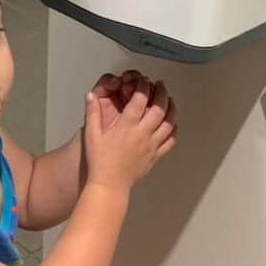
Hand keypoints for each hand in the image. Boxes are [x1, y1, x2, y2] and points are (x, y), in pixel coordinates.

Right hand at [83, 75, 177, 192]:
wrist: (109, 184)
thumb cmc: (99, 161)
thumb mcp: (91, 135)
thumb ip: (92, 113)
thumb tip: (90, 95)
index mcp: (126, 127)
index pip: (140, 100)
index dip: (143, 86)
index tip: (143, 80)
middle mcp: (142, 134)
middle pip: (159, 108)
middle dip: (162, 92)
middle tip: (160, 84)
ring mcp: (151, 145)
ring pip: (169, 123)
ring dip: (171, 108)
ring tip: (170, 100)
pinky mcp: (155, 156)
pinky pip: (171, 141)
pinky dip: (174, 130)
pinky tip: (172, 124)